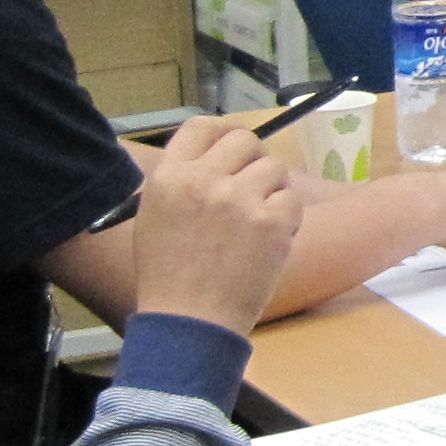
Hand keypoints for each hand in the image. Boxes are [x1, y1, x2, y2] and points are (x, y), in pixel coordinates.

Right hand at [133, 115, 303, 335]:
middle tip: (251, 188)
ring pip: (274, 168)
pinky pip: (291, 198)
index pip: (201, 126)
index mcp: (169, 177)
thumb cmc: (167, 274)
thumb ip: (180, 181)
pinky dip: (287, 217)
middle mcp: (204, 180)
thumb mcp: (154, 216)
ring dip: (272, 190)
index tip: (233, 146)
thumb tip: (214, 156)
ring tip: (257, 221)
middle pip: (244, 140)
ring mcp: (239, 199)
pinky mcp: (271, 221)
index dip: (222, 132)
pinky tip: (270, 239)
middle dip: (253, 160)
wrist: (189, 319)